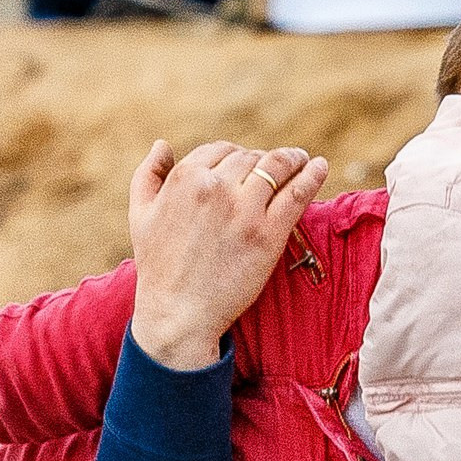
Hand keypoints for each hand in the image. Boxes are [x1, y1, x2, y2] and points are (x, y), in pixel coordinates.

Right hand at [128, 139, 329, 369]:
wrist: (178, 315)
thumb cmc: (158, 268)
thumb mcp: (139, 215)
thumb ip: (149, 175)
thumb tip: (164, 144)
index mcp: (186, 177)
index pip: (221, 150)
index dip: (236, 156)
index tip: (247, 165)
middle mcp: (216, 187)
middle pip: (250, 158)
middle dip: (263, 160)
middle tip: (278, 166)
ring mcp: (244, 210)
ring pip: (277, 167)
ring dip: (293, 159)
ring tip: (303, 160)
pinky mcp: (268, 234)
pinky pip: (297, 193)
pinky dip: (312, 176)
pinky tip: (321, 167)